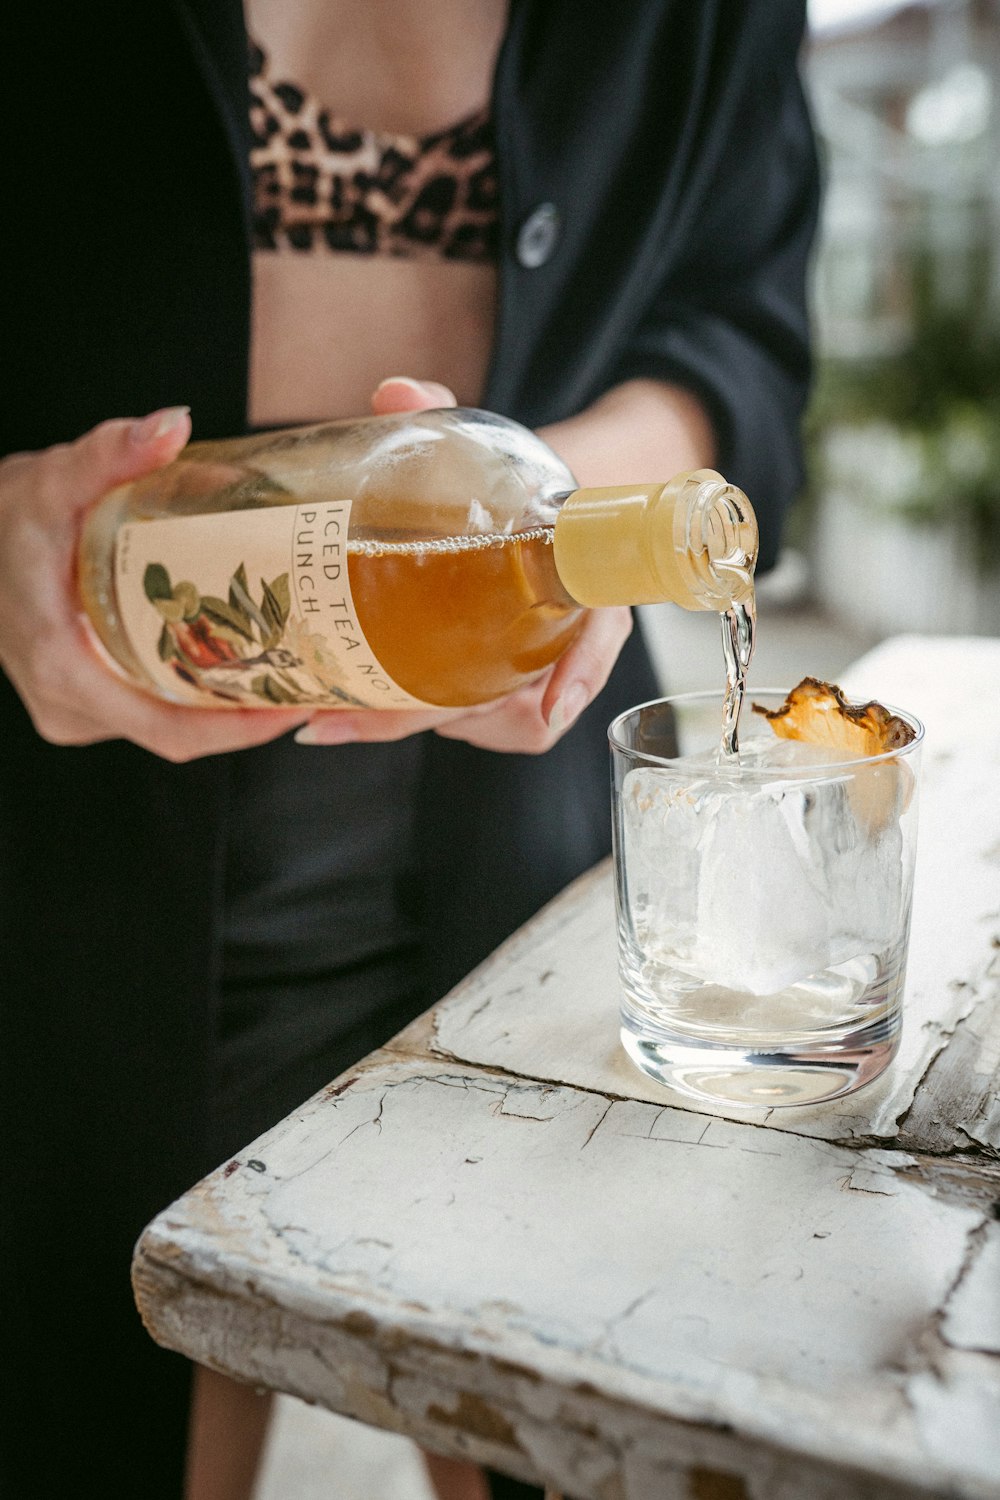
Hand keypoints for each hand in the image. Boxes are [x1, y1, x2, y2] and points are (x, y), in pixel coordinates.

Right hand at [0, 410, 309, 759]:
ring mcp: (74, 709)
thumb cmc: (2, 517)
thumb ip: (110, 453)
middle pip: (180, 733)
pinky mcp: (82, 699)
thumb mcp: (52, 480)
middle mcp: (70, 706)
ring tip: (291, 670)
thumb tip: (172, 425)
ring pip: (166, 725)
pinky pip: (150, 711)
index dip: (239, 730)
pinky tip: (241, 664)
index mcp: (66, 672)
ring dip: (226, 708)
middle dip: (249, 716)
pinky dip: (196, 696)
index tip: (296, 708)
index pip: (169, 731)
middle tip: (314, 681)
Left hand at [296, 377, 632, 754]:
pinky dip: (414, 722)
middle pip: (520, 705)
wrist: (529, 510)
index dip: (579, 675)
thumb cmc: (513, 489)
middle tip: (354, 719)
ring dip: (417, 722)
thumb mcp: (487, 451)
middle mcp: (561, 639)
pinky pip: (472, 726)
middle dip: (434, 718)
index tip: (552, 707)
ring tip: (341, 712)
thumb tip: (396, 393)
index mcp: (584, 584)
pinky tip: (353, 710)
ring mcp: (528, 672)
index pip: (597, 637)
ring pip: (490, 725)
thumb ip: (441, 418)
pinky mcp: (496, 691)